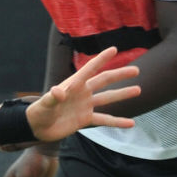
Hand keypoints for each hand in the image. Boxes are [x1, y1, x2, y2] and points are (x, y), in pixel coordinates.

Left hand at [25, 47, 140, 142]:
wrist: (37, 128)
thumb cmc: (39, 112)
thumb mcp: (45, 103)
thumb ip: (53, 97)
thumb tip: (58, 91)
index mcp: (74, 84)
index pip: (90, 69)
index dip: (101, 59)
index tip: (114, 49)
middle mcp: (82, 93)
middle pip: (104, 81)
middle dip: (120, 75)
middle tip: (136, 70)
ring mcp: (85, 106)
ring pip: (108, 98)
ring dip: (123, 94)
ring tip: (139, 89)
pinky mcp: (85, 120)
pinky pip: (104, 120)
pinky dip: (117, 122)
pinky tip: (131, 123)